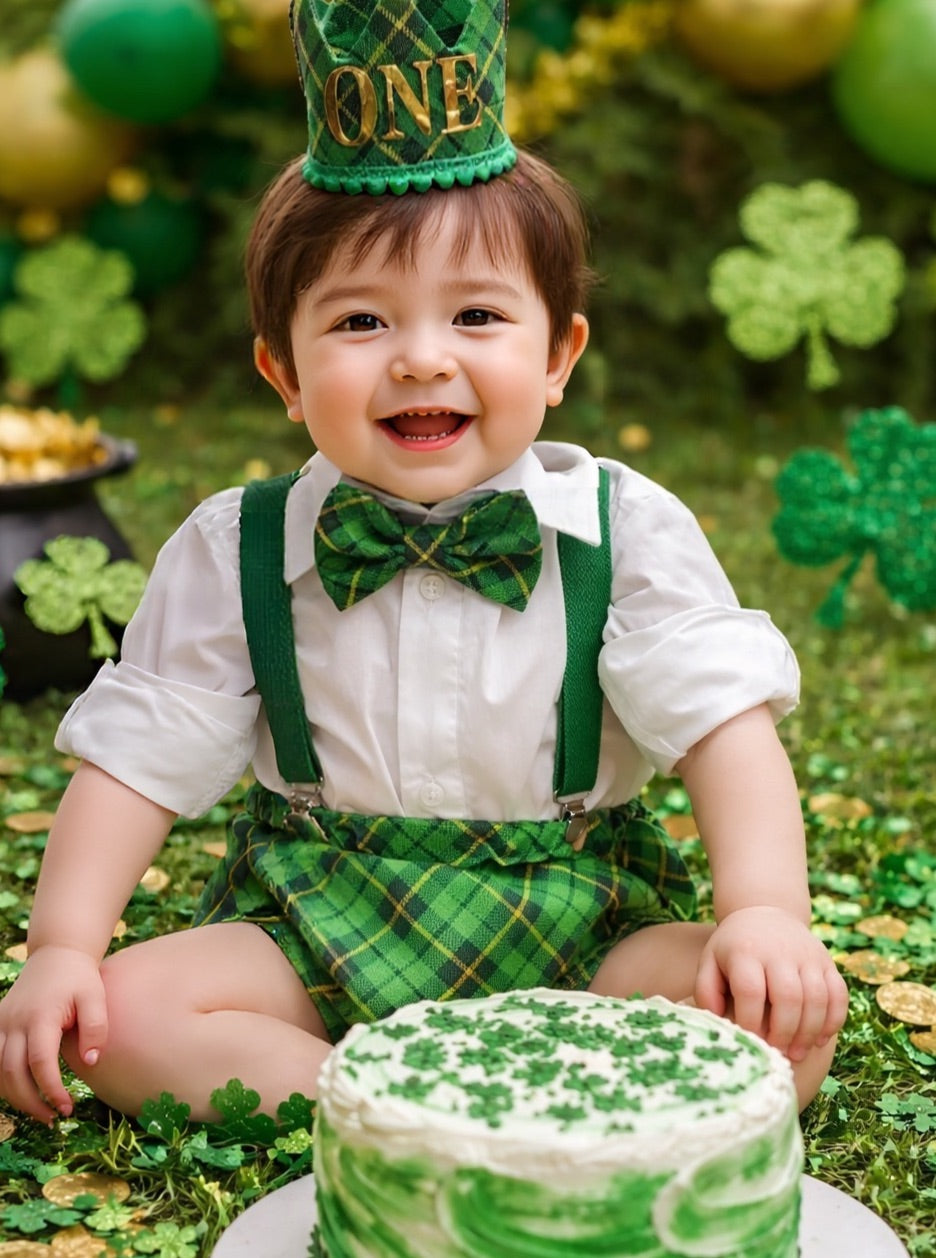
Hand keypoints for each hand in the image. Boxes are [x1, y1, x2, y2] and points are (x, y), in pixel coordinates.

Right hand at [0, 945, 107, 1123]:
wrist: (56, 954)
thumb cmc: (79, 978)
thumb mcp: (95, 996)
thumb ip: (96, 1028)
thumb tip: (91, 1062)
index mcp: (40, 1016)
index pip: (40, 1062)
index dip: (51, 1089)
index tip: (67, 1107)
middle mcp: (15, 1021)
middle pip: (12, 1073)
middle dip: (30, 1102)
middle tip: (53, 1117)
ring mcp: (2, 1023)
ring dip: (14, 1095)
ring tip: (39, 1110)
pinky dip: (3, 1080)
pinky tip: (21, 1091)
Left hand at [694, 906, 847, 1062]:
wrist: (765, 911)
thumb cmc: (734, 947)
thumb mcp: (710, 960)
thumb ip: (706, 990)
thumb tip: (718, 1021)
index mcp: (746, 951)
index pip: (751, 990)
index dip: (751, 1022)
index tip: (749, 1042)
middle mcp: (779, 951)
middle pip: (788, 996)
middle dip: (784, 1032)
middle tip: (777, 1054)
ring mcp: (807, 955)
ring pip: (817, 998)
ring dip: (809, 1032)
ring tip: (796, 1053)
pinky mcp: (827, 961)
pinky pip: (838, 994)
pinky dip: (833, 1020)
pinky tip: (820, 1039)